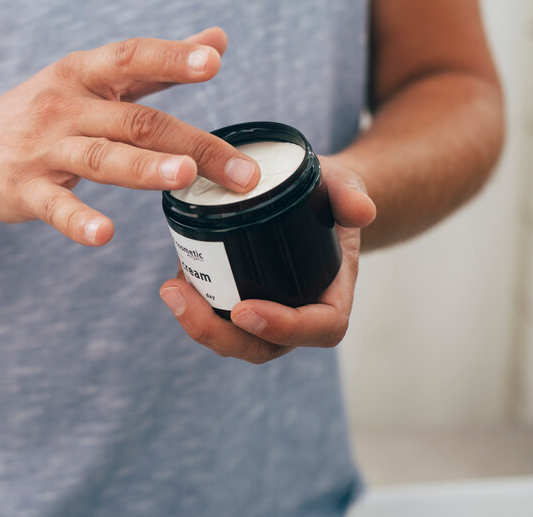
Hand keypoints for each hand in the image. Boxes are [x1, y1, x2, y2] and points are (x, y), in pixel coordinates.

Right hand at [0, 27, 261, 244]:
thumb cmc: (43, 113)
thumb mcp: (90, 78)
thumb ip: (153, 66)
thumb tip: (217, 39)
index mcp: (84, 74)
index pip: (131, 59)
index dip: (171, 58)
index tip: (212, 61)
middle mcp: (65, 106)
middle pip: (137, 121)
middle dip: (193, 145)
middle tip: (243, 172)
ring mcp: (43, 149)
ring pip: (101, 158)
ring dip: (145, 168)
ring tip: (185, 178)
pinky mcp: (25, 190)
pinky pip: (55, 206)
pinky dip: (79, 221)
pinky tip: (104, 234)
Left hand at [158, 156, 376, 363]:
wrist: (309, 197)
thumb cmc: (328, 195)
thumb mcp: (344, 186)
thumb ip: (351, 194)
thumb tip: (361, 211)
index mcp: (333, 296)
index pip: (319, 328)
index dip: (284, 328)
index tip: (244, 310)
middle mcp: (300, 315)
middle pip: (263, 346)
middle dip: (220, 334)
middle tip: (184, 299)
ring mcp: (268, 315)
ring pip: (233, 341)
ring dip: (198, 324)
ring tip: (171, 289)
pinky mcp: (239, 304)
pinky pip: (217, 322)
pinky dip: (193, 309)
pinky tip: (173, 281)